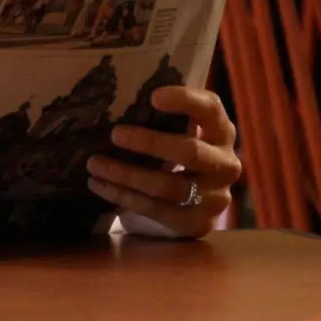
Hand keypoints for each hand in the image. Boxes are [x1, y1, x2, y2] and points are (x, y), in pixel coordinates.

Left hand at [86, 85, 240, 237]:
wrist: (195, 201)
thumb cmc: (178, 152)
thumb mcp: (179, 130)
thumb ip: (163, 116)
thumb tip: (120, 100)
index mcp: (222, 132)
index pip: (210, 109)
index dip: (185, 101)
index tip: (153, 97)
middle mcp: (225, 164)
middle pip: (190, 151)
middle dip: (149, 142)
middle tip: (114, 134)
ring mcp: (215, 198)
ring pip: (168, 186)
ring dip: (126, 174)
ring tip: (95, 163)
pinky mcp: (198, 223)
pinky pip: (155, 210)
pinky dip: (123, 196)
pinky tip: (99, 185)